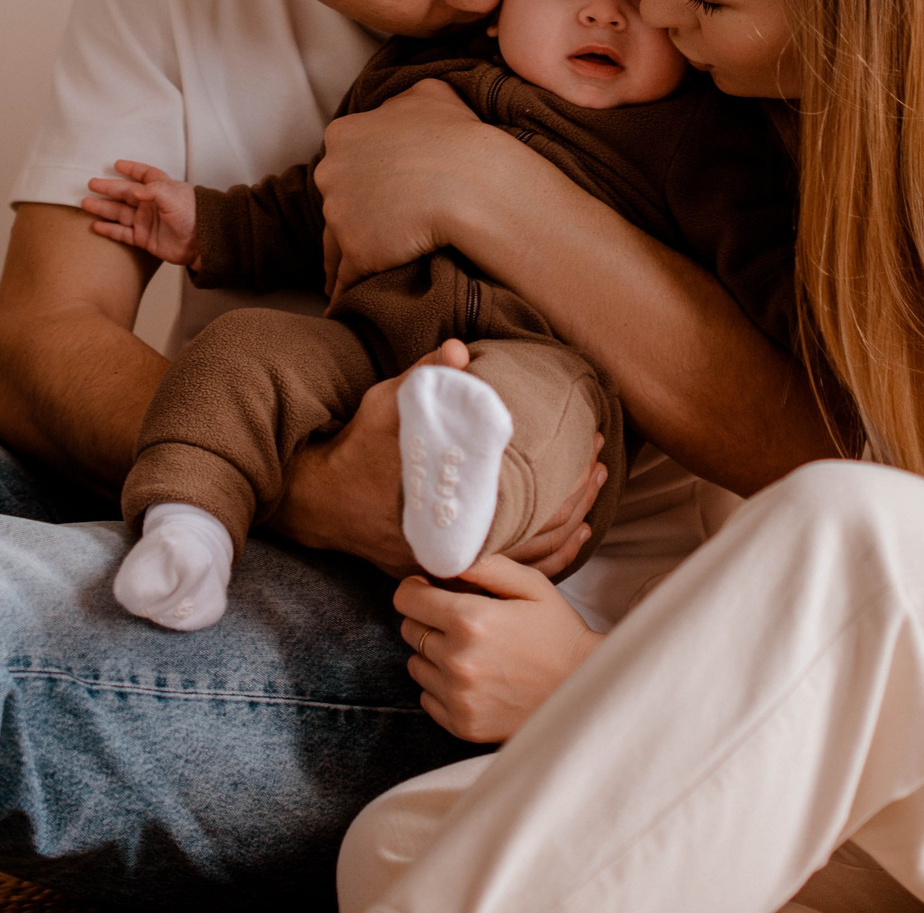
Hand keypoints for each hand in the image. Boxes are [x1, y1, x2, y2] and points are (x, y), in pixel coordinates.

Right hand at [81, 162, 197, 266]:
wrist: (201, 243)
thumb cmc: (192, 215)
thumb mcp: (174, 196)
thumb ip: (153, 190)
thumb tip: (134, 191)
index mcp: (161, 188)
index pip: (144, 174)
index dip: (131, 168)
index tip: (116, 164)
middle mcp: (151, 203)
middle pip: (125, 193)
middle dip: (108, 188)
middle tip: (91, 184)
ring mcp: (146, 221)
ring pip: (119, 212)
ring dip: (103, 208)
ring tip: (85, 203)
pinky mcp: (143, 238)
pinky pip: (122, 233)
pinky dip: (109, 230)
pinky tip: (97, 226)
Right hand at [267, 339, 605, 578]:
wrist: (321, 502)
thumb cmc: (357, 450)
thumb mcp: (384, 405)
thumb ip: (423, 377)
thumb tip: (459, 350)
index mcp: (453, 512)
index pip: (530, 505)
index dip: (570, 480)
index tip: (593, 448)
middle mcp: (460, 548)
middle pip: (541, 534)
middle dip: (578, 497)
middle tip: (601, 464)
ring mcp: (458, 565)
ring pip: (531, 558)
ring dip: (569, 525)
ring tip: (593, 491)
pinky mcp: (454, 569)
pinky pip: (513, 573)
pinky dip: (547, 556)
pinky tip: (568, 535)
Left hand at [316, 80, 523, 293]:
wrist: (473, 182)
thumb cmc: (458, 136)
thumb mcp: (429, 94)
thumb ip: (402, 100)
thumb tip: (398, 108)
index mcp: (343, 133)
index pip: (343, 160)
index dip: (358, 177)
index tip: (370, 192)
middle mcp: (330, 171)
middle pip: (335, 199)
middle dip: (348, 214)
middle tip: (367, 232)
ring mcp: (340, 213)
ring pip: (335, 241)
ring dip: (340, 258)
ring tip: (344, 277)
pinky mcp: (356, 252)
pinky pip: (345, 278)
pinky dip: (345, 292)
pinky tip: (345, 305)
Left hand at [397, 556, 603, 742]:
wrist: (585, 691)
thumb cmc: (558, 632)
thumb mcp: (532, 586)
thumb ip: (487, 565)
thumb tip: (446, 555)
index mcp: (471, 620)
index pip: (407, 598)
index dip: (416, 588)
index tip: (430, 589)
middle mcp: (457, 660)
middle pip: (409, 629)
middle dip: (427, 619)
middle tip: (459, 621)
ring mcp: (458, 696)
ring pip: (416, 664)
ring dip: (433, 654)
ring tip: (470, 652)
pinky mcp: (462, 724)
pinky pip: (427, 698)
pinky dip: (441, 687)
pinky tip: (473, 679)